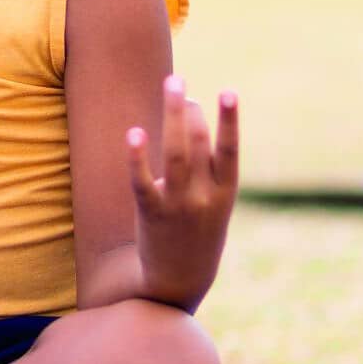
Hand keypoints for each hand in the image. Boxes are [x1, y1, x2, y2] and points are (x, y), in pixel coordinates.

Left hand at [127, 77, 238, 300]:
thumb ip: (205, 161)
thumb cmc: (197, 230)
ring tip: (170, 85)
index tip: (228, 92)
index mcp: (225, 193)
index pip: (229, 151)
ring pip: (173, 153)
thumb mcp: (213, 200)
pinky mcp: (151, 214)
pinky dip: (138, 157)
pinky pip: (143, 181)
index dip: (229, 121)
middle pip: (197, 144)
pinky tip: (133, 133)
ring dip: (171, 116)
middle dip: (188, 109)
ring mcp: (178, 206)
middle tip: (177, 82)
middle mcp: (204, 197)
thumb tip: (187, 109)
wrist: (179, 281)